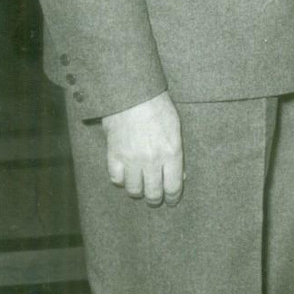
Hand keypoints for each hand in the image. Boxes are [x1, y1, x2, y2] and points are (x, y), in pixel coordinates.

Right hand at [102, 91, 183, 206]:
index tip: (171, 201)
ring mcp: (132, 159)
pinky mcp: (114, 155)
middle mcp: (152, 160)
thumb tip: (179, 175)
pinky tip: (125, 174)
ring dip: (138, 190)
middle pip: (153, 193)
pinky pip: (116, 179)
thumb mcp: (175, 127)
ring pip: (134, 190)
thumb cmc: (157, 106)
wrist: (132, 92)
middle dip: (155, 199)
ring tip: (140, 186)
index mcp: (171, 152)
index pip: (173, 187)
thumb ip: (177, 153)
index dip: (173, 198)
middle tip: (155, 198)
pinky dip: (120, 179)